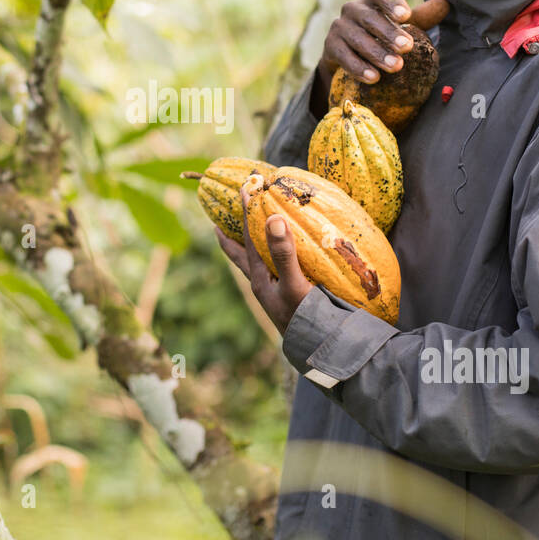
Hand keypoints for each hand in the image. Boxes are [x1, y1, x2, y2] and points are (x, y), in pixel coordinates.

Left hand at [215, 186, 312, 335]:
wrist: (318, 351)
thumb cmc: (303, 319)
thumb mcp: (293, 285)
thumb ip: (284, 253)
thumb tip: (272, 218)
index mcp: (258, 277)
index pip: (247, 238)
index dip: (245, 213)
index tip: (243, 188)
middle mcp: (262, 282)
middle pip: (240, 253)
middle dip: (230, 236)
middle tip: (219, 221)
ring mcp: (274, 290)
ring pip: (256, 262)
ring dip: (252, 246)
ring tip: (250, 233)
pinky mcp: (288, 296)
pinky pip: (276, 269)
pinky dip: (275, 257)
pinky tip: (285, 255)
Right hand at [318, 0, 449, 85]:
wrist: (347, 54)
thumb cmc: (380, 36)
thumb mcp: (401, 26)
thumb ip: (422, 17)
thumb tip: (445, 3)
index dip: (392, 3)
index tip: (406, 16)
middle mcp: (352, 8)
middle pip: (370, 18)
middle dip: (389, 33)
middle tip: (407, 48)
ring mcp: (339, 27)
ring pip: (357, 39)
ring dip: (376, 53)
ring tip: (396, 67)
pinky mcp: (330, 46)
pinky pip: (343, 56)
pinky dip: (358, 68)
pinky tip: (373, 79)